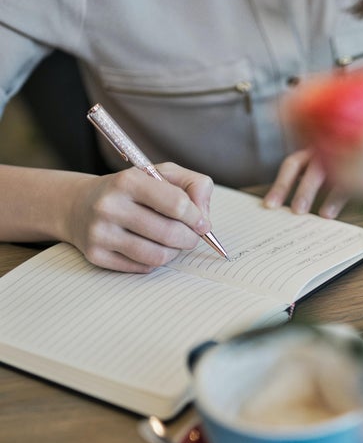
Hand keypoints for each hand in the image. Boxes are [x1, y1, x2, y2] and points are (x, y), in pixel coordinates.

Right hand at [65, 163, 214, 272]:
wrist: (79, 204)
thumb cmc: (132, 190)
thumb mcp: (162, 174)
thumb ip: (194, 185)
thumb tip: (204, 216)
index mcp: (128, 180)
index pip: (178, 204)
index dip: (197, 217)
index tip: (201, 222)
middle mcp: (109, 206)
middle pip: (170, 233)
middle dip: (190, 238)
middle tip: (192, 236)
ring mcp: (100, 232)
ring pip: (158, 256)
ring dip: (175, 253)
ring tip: (173, 243)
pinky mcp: (95, 255)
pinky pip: (142, 268)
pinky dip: (155, 261)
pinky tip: (150, 248)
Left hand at [262, 149, 349, 218]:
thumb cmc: (339, 162)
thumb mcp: (319, 166)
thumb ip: (304, 181)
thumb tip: (280, 206)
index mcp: (313, 151)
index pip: (292, 164)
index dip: (281, 185)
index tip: (270, 206)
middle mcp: (331, 153)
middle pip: (315, 171)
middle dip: (305, 192)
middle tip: (297, 212)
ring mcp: (353, 159)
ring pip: (343, 178)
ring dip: (334, 198)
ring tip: (325, 216)